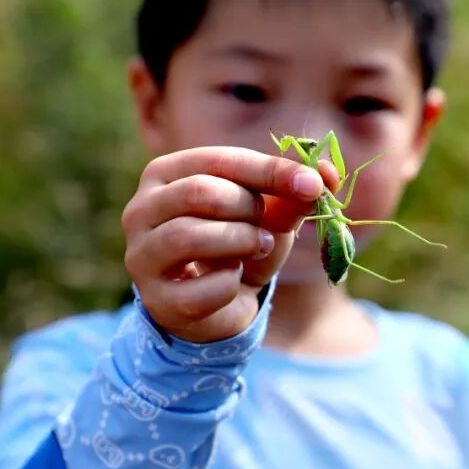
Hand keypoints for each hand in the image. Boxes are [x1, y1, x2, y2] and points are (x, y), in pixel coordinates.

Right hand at [122, 147, 335, 342]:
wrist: (218, 308)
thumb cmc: (239, 246)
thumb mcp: (269, 216)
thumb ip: (293, 194)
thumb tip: (327, 172)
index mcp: (166, 174)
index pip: (219, 160)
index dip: (271, 171)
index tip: (314, 185)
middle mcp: (141, 209)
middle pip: (199, 192)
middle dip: (248, 209)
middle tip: (266, 229)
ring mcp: (141, 256)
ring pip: (190, 235)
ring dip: (240, 242)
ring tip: (255, 249)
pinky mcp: (157, 301)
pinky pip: (202, 288)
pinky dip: (231, 286)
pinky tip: (233, 283)